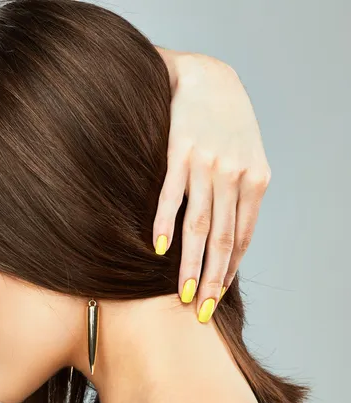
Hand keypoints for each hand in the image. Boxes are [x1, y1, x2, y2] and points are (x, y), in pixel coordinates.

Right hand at [153, 53, 270, 322]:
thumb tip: (228, 239)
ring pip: (199, 225)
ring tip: (182, 292)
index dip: (229, 271)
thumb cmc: (226, 125)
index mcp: (255, 182)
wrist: (207, 78)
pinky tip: (160, 249)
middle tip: (202, 310)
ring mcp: (207, 165)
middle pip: (223, 239)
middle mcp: (234, 176)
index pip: (243, 237)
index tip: (217, 298)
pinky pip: (172, 196)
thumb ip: (240, 196)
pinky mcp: (179, 152)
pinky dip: (165, 223)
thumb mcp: (246, 159)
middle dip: (213, 279)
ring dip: (190, 263)